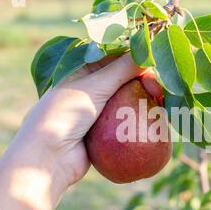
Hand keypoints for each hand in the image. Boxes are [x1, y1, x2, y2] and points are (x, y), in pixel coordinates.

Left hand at [14, 54, 161, 189]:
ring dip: (146, 103)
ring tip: (162, 108)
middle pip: (127, 80)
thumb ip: (121, 69)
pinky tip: (156, 124)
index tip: (154, 68)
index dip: (138, 60)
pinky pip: (128, 124)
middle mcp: (92, 88)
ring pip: (130, 102)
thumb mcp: (93, 87)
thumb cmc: (64, 115)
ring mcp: (99, 111)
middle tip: (158, 93)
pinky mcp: (106, 132)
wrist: (48, 159)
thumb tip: (147, 50)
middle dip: (145, 83)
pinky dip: (141, 122)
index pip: (117, 58)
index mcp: (83, 71)